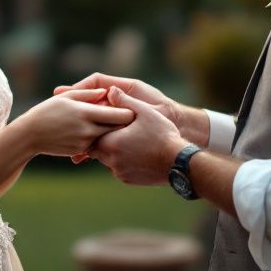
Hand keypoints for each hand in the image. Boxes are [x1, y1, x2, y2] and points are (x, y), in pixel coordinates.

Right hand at [14, 89, 134, 157]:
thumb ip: (89, 93)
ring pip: (108, 137)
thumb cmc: (48, 111)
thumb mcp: (67, 98)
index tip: (131, 107)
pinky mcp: (81, 150)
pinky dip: (99, 138)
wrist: (30, 135)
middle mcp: (88, 130)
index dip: (128, 111)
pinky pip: (96, 144)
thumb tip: (108, 91)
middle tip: (131, 118)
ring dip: (112, 131)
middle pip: (118, 128)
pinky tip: (97, 132)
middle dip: (124, 123)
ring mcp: (85, 142)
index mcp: (86, 113)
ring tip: (117, 125)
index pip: (120, 115)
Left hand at [56, 73, 192, 162]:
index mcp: (110, 143)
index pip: (91, 135)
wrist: (179, 163)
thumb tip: (109, 90)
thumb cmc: (162, 135)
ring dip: (114, 151)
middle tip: (114, 130)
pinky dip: (124, 161)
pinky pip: (120, 169)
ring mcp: (119, 172)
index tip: (101, 120)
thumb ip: (124, 101)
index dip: (96, 127)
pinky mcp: (128, 180)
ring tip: (128, 140)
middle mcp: (111, 161)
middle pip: (97, 148)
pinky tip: (136, 153)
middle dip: (104, 139)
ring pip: (109, 159)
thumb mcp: (144, 112)